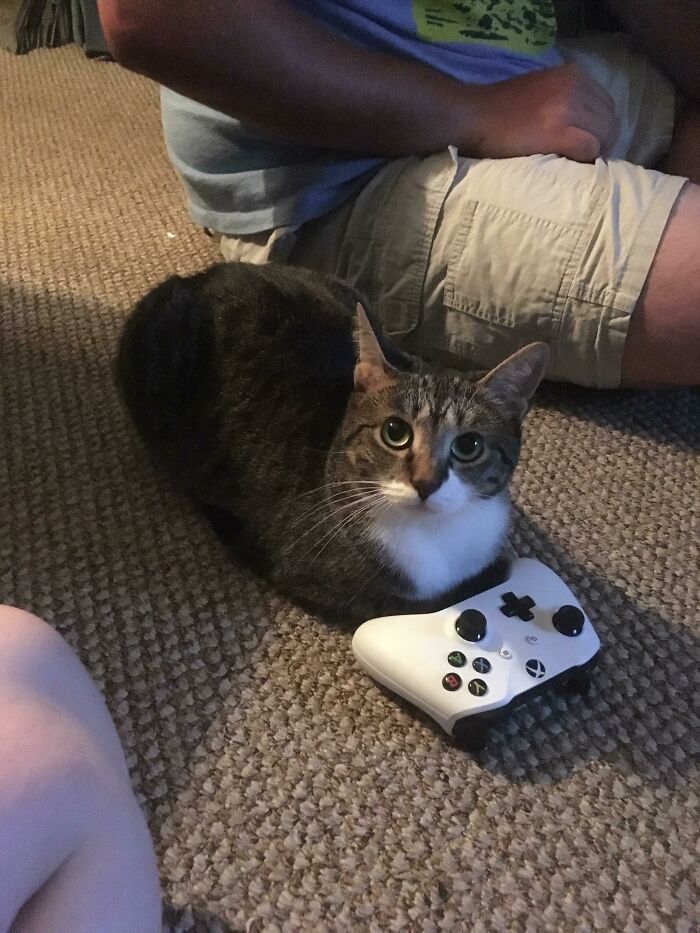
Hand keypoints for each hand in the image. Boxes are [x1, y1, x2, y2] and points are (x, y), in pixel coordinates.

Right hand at [469, 62, 618, 161]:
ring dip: (592, 154)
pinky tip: (570, 165)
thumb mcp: (541, 88)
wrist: (473, 116)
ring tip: (573, 164)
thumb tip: (584, 122)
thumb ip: (565, 97)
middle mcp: (574, 87)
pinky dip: (584, 161)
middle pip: (608, 121)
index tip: (586, 142)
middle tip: (581, 159)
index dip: (599, 127)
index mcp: (572, 75)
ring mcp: (567, 109)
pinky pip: (589, 149)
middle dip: (600, 142)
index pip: (606, 104)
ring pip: (602, 136)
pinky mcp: (558, 133)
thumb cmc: (501, 108)